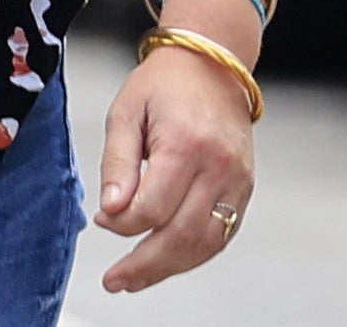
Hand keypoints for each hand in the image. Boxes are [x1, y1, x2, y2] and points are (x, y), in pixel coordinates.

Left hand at [93, 42, 257, 290]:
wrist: (211, 66)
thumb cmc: (163, 85)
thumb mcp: (125, 112)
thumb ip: (118, 163)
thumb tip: (111, 211)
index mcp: (186, 144)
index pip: (154, 206)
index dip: (123, 223)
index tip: (102, 220)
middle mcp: (219, 167)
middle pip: (183, 234)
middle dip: (146, 264)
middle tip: (116, 280)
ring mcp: (238, 181)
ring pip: (206, 242)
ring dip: (169, 267)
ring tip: (135, 280)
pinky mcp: (245, 189)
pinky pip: (221, 234)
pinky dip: (193, 254)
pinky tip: (167, 261)